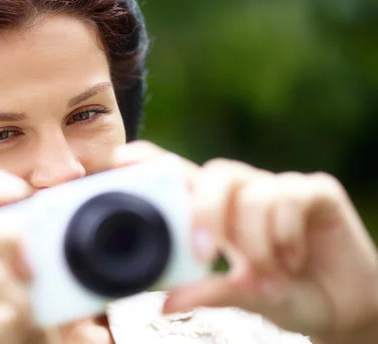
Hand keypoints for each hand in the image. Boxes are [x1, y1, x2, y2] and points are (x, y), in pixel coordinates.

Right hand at [0, 165, 114, 343]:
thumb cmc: (29, 328)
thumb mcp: (40, 285)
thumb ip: (51, 252)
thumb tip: (109, 195)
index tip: (23, 192)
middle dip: (3, 233)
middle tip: (34, 261)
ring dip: (28, 297)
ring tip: (33, 319)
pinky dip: (19, 325)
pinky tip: (24, 335)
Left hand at [109, 141, 377, 343]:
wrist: (343, 306)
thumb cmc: (285, 294)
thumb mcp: (242, 297)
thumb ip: (208, 293)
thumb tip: (164, 302)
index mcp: (217, 212)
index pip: (182, 176)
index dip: (153, 160)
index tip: (121, 158)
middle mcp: (244, 193)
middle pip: (215, 174)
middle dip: (205, 212)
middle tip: (203, 255)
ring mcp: (279, 188)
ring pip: (252, 190)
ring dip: (255, 240)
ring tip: (269, 274)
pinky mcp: (314, 190)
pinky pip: (289, 197)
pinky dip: (287, 234)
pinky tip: (294, 258)